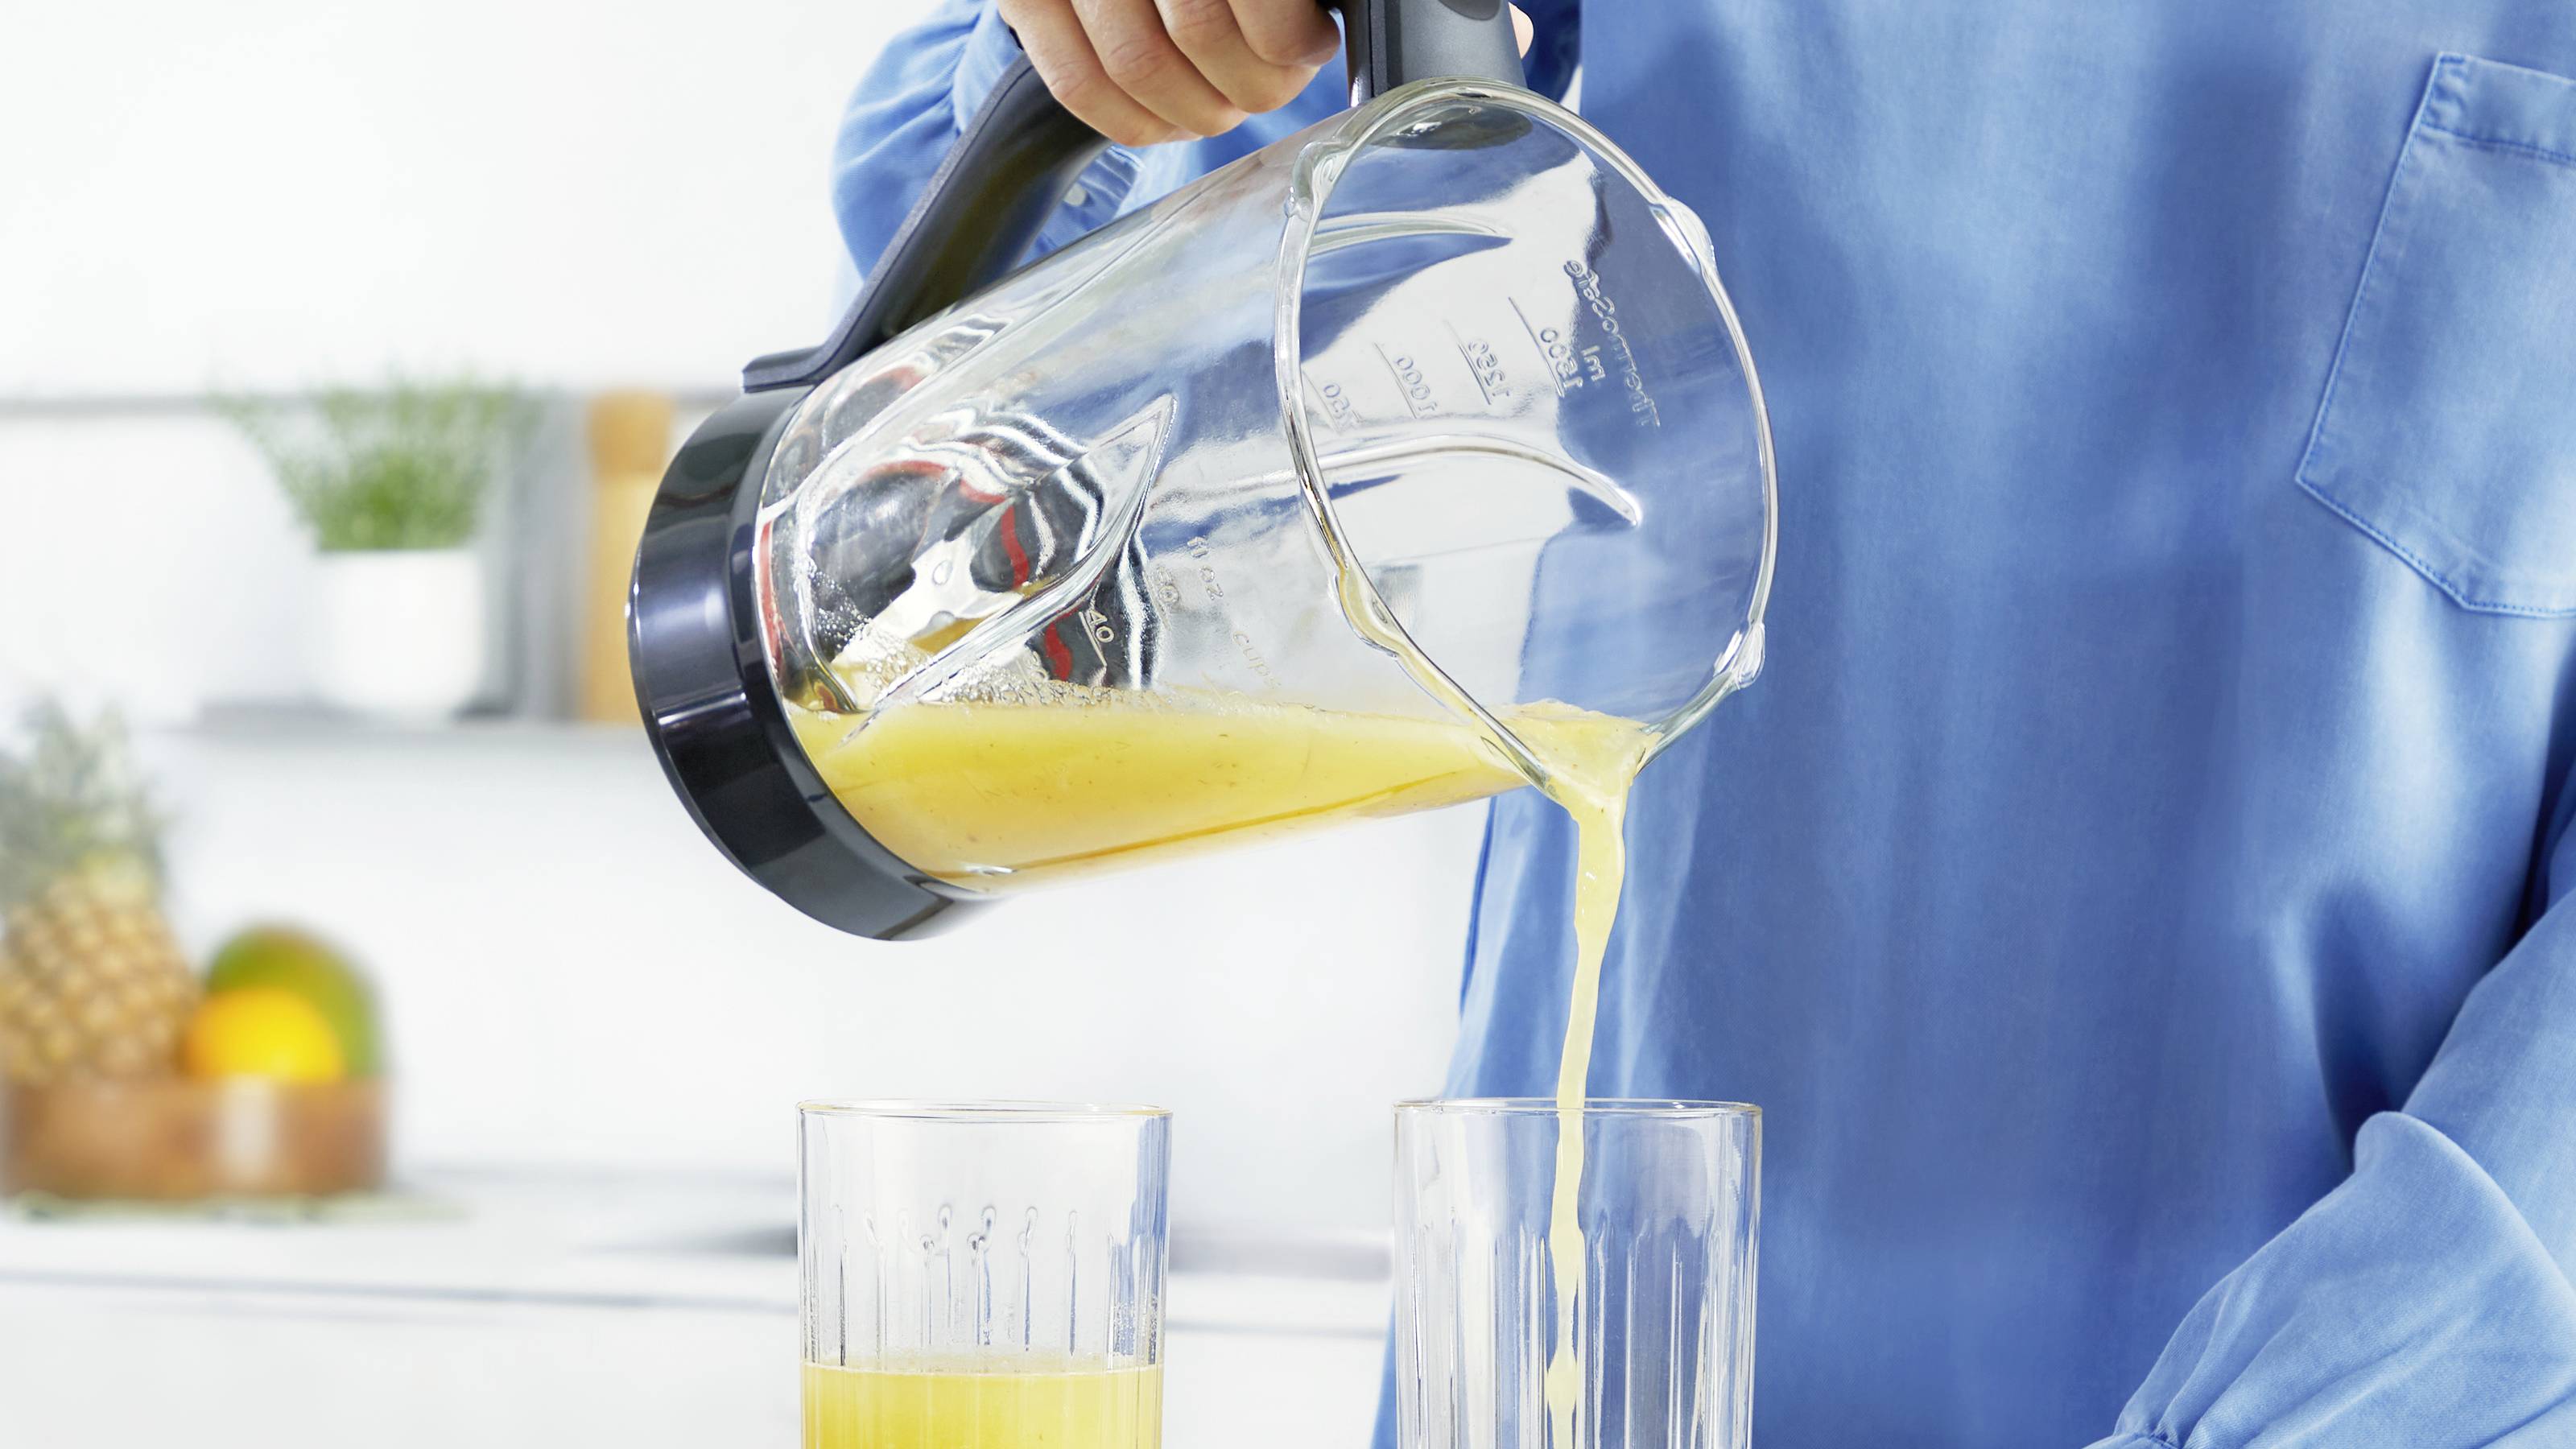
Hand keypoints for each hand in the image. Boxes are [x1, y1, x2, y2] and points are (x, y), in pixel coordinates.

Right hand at [999, 0, 1532, 145]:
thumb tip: (1509, 44)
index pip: (1261, 9)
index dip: (1288, 45)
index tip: (1310, 50)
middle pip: (1197, 31)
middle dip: (1248, 86)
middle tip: (1272, 86)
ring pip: (1137, 64)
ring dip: (1194, 112)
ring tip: (1226, 103)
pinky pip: (1078, 84)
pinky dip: (1133, 123)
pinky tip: (1173, 118)